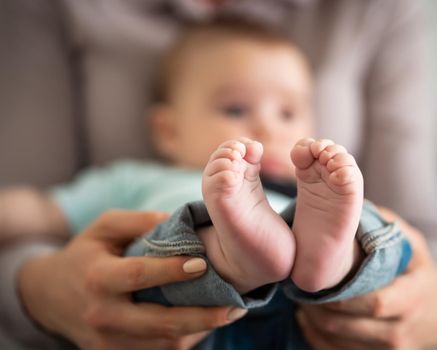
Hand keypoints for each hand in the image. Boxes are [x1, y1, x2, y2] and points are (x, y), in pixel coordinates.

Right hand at [18, 210, 246, 349]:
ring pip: (161, 344)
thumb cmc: (84, 254)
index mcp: (98, 277)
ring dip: (198, 331)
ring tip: (228, 314)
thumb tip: (179, 222)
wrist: (47, 296)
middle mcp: (102, 314)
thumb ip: (138, 221)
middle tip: (235, 307)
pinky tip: (203, 325)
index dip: (172, 271)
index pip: (139, 275)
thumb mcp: (104, 227)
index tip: (202, 263)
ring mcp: (107, 341)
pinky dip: (181, 340)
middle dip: (201, 317)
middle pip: (158, 322)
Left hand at [296, 208, 436, 349]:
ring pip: (339, 343)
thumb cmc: (418, 271)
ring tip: (299, 300)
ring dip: (313, 322)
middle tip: (298, 288)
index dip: (342, 297)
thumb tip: (352, 206)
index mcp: (413, 297)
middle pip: (348, 326)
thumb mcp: (413, 244)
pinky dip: (317, 338)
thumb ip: (387, 225)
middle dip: (318, 307)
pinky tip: (306, 319)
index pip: (375, 304)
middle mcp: (402, 329)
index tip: (318, 281)